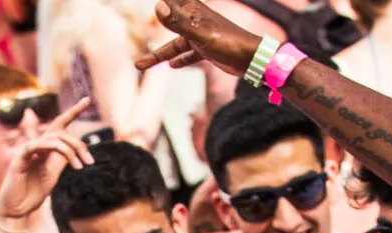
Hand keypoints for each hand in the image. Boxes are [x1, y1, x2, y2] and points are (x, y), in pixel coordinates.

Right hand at [0, 99, 94, 222]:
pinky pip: (35, 146)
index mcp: (45, 149)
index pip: (59, 125)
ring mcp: (27, 151)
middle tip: (89, 161)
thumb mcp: (52, 175)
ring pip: (53, 139)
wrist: (16, 210)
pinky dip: (51, 148)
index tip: (87, 100)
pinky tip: (64, 156)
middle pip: (60, 132)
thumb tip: (75, 148)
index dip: (73, 112)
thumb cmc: (32, 194)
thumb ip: (61, 160)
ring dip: (70, 150)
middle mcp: (36, 146)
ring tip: (80, 166)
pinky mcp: (20, 159)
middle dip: (78, 144)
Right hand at [139, 0, 262, 73]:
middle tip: (141, 37)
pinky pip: (189, 54)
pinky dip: (180, 59)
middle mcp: (195, 20)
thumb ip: (177, 21)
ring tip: (139, 64)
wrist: (251, 58)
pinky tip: (172, 66)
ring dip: (159, 54)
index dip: (164, 4)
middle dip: (156, 23)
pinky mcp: (207, 48)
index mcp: (192, 11)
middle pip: (169, 22)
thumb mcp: (198, 33)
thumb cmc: (227, 42)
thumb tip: (157, 6)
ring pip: (175, 44)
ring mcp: (200, 35)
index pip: (171, 2)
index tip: (157, 3)